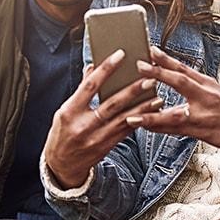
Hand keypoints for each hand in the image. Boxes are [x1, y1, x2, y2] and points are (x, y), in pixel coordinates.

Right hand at [44, 49, 163, 188]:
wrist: (61, 165)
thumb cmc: (62, 133)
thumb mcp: (64, 110)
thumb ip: (81, 90)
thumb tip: (91, 67)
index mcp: (69, 111)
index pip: (90, 86)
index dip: (106, 69)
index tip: (121, 55)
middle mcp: (84, 125)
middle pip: (112, 104)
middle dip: (133, 91)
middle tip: (149, 78)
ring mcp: (96, 138)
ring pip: (124, 120)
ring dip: (143, 108)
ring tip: (157, 96)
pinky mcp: (107, 147)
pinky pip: (126, 132)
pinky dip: (140, 121)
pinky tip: (151, 112)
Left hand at [127, 46, 219, 153]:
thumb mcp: (215, 91)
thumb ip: (194, 84)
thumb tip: (172, 74)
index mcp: (207, 83)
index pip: (184, 67)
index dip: (166, 58)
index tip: (149, 49)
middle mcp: (206, 96)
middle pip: (181, 82)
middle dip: (159, 73)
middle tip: (140, 65)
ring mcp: (204, 115)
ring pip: (175, 113)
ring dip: (152, 115)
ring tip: (132, 115)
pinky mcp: (203, 131)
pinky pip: (177, 131)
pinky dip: (161, 129)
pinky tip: (146, 129)